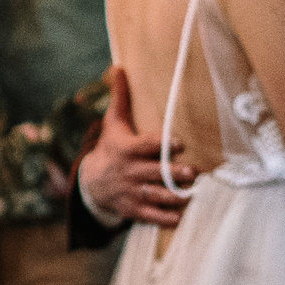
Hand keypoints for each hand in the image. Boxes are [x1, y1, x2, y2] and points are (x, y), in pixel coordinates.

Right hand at [76, 67, 196, 226]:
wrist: (91, 183)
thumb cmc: (110, 147)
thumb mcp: (113, 123)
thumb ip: (120, 98)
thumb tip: (118, 67)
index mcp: (127, 149)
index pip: (147, 146)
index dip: (163, 144)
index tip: (180, 144)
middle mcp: (130, 171)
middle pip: (155, 172)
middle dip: (174, 173)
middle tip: (193, 172)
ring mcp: (132, 191)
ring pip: (156, 195)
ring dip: (175, 196)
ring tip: (192, 195)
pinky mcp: (134, 209)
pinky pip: (151, 215)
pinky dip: (166, 217)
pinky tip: (181, 216)